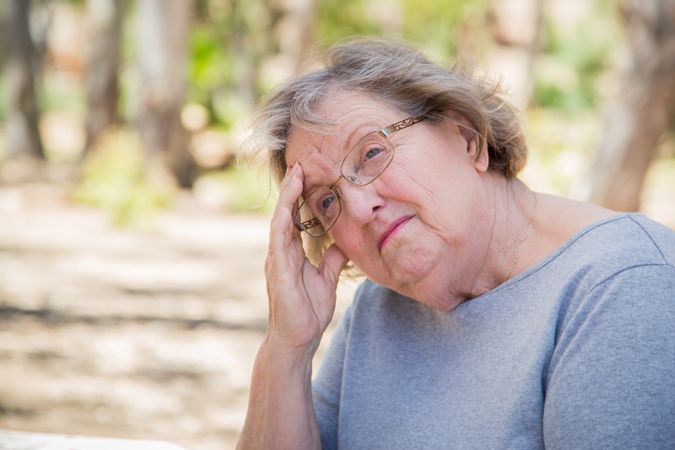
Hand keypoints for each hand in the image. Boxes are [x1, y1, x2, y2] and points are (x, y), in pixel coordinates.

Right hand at [264, 163, 347, 353]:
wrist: (298, 339)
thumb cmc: (308, 311)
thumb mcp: (326, 278)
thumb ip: (331, 258)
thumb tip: (343, 242)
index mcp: (293, 252)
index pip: (296, 217)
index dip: (300, 196)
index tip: (309, 174)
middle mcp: (282, 252)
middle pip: (286, 212)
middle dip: (292, 188)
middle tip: (301, 164)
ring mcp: (277, 259)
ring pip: (280, 220)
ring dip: (286, 197)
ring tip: (294, 175)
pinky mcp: (278, 270)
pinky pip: (278, 241)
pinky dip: (282, 221)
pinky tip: (287, 207)